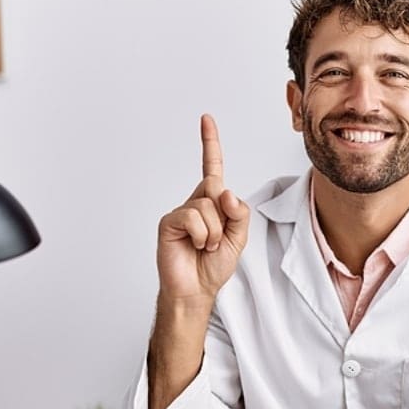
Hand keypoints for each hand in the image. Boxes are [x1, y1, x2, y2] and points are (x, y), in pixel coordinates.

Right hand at [156, 114, 249, 304]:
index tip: (206, 119)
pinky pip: (193, 217)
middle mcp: (196, 202)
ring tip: (205, 247)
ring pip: (207, 206)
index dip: (209, 143)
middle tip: (216, 240)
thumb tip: (225, 191)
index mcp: (212, 202)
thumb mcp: (238, 238)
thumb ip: (239, 213)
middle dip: (224, 218)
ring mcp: (181, 212)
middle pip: (217, 190)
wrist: (196, 289)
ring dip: (213, 232)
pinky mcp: (170, 222)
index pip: (211, 167)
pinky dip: (201, 234)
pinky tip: (195, 246)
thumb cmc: (214, 265)